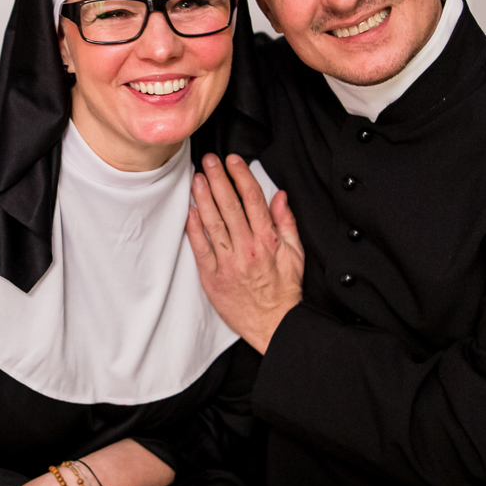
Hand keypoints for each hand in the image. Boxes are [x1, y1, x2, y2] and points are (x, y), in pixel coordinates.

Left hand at [186, 154, 304, 352]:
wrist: (274, 325)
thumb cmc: (284, 291)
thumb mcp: (295, 254)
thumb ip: (286, 222)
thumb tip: (279, 196)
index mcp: (268, 240)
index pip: (253, 199)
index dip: (241, 176)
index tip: (232, 160)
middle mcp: (247, 248)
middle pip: (230, 206)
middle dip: (218, 179)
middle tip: (209, 159)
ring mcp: (229, 263)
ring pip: (213, 223)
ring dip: (203, 197)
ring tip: (197, 178)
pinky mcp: (213, 278)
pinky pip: (201, 248)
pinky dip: (194, 228)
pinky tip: (189, 211)